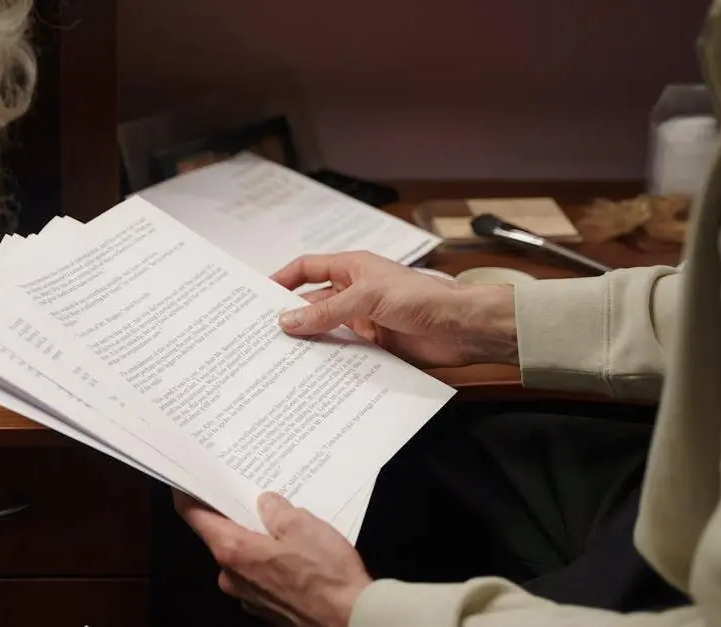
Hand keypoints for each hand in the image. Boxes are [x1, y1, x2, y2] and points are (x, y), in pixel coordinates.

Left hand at [174, 491, 371, 626]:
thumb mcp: (302, 525)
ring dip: (258, 541)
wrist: (349, 620)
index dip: (188, 494)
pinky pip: (260, 575)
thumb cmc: (325, 575)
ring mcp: (248, 595)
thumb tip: (265, 503)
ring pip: (244, 557)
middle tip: (253, 495)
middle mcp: (232, 576)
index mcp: (233, 551)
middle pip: (221, 536)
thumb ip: (276, 510)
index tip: (187, 479)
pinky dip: (271, 562)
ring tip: (287, 526)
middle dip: (237, 516)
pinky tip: (297, 555)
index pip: (194, 516)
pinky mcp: (266, 607)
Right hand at [271, 251, 518, 367]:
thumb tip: (288, 321)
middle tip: (262, 334)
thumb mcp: (367, 298)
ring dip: (308, 342)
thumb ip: (327, 311)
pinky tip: (312, 373)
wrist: (462, 328)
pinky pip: (343, 353)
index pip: (307, 269)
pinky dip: (328, 362)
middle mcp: (354, 293)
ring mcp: (363, 320)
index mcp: (352, 269)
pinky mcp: (373, 346)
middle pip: (312, 304)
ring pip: (325, 331)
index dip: (283, 280)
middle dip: (290, 317)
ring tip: (280, 358)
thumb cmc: (422, 298)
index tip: (258, 296)